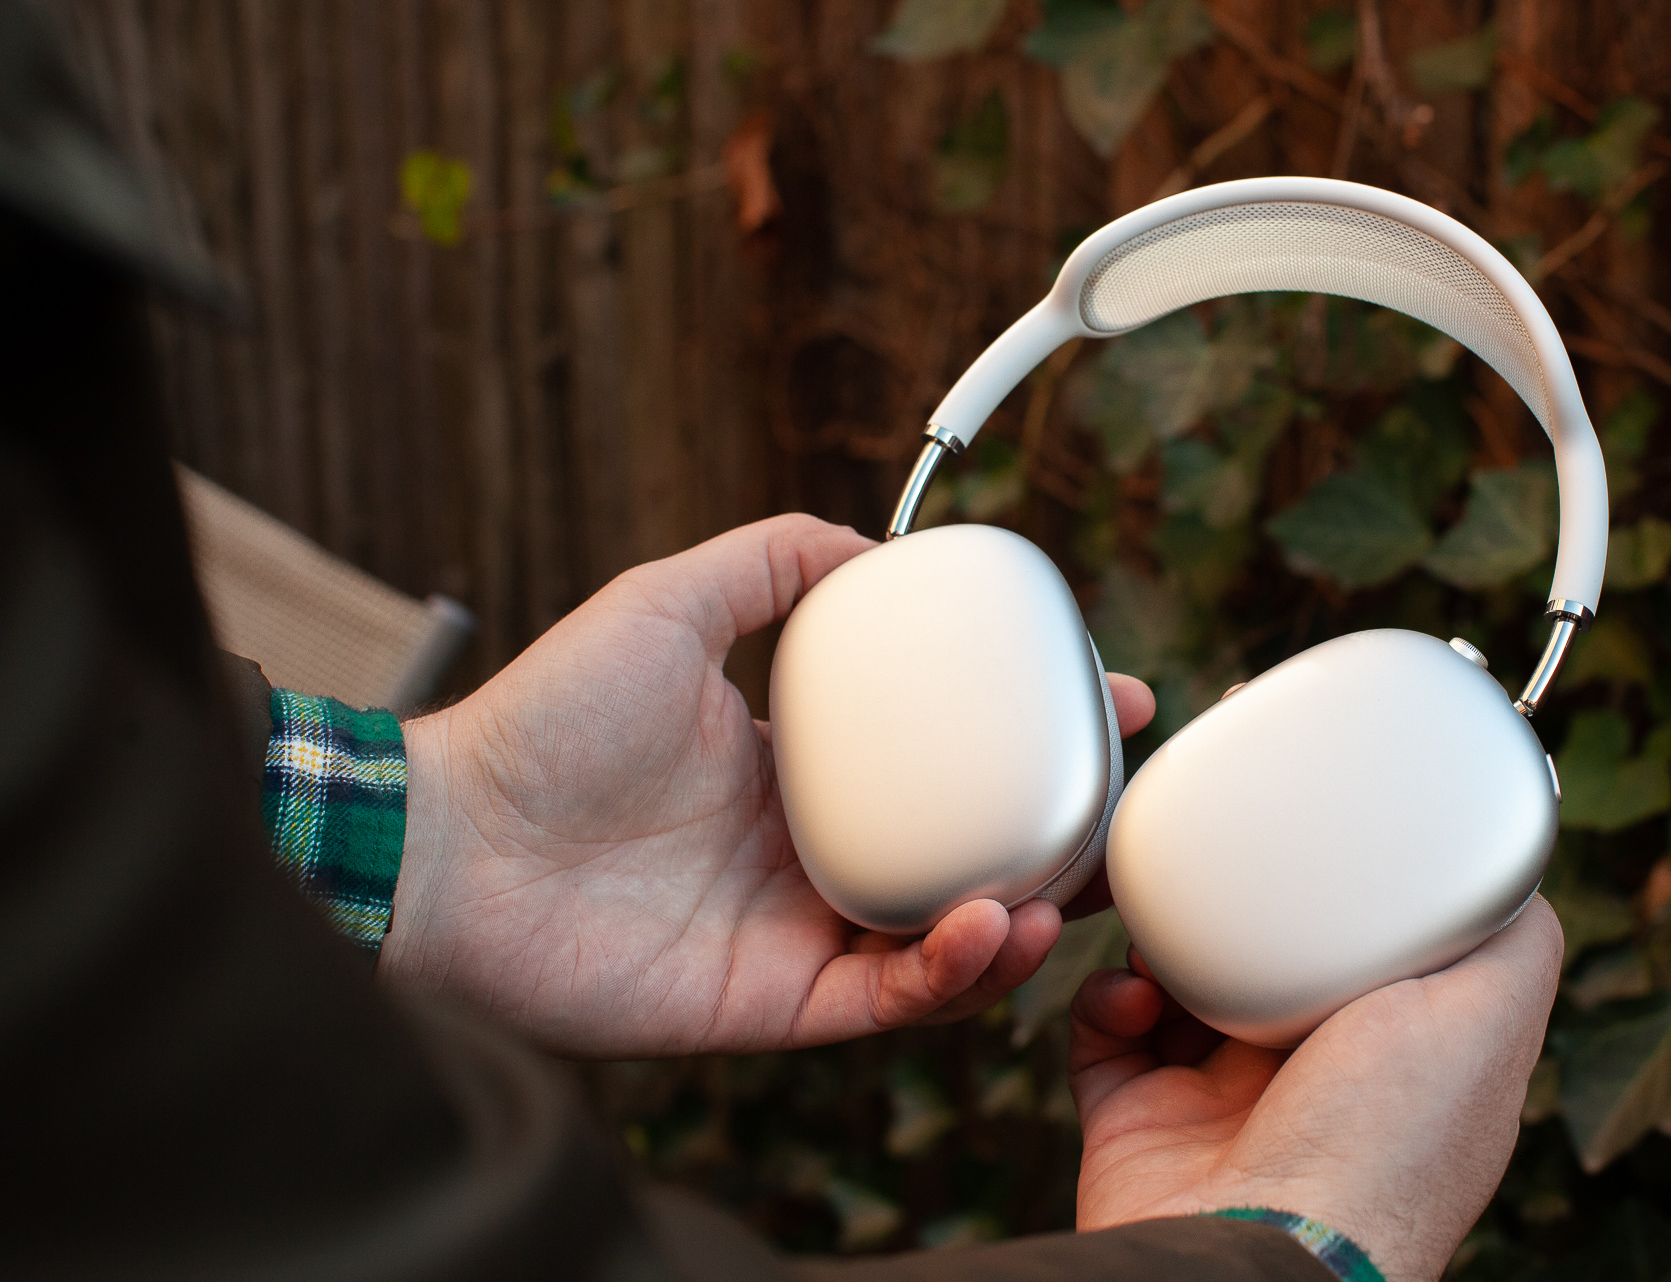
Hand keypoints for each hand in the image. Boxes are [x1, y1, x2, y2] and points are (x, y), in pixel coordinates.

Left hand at [379, 514, 1155, 1058]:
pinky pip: (885, 1000)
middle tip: (1123, 807)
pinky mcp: (769, 1007)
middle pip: (962, 854)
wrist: (448, 841)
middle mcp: (806, 853)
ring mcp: (793, 934)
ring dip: (1019, 919)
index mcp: (795, 768)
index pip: (941, 758)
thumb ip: (768, 559)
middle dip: (1058, 839)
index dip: (1029, 734)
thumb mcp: (668, 601)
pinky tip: (988, 927)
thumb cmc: (542, 719)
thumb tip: (874, 544)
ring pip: (941, 941)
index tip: (1110, 698)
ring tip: (1065, 887)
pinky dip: (948, 973)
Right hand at [1069, 898, 1561, 1281]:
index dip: (1351, 896)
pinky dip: (1107, 998)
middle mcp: (1316, 1084)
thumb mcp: (1486, 1017)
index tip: (1325, 841)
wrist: (1258, 1252)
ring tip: (1170, 929)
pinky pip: (1107, 1034)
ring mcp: (1223, 1105)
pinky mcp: (1141, 1120)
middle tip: (1230, 870)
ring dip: (1166, 939)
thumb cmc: (1382, 1147)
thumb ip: (1514, 939)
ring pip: (1182, 984)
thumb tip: (1507, 865)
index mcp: (1398, 1060)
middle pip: (1272, 957)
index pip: (1373, 953)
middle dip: (1244, 907)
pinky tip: (1132, 991)